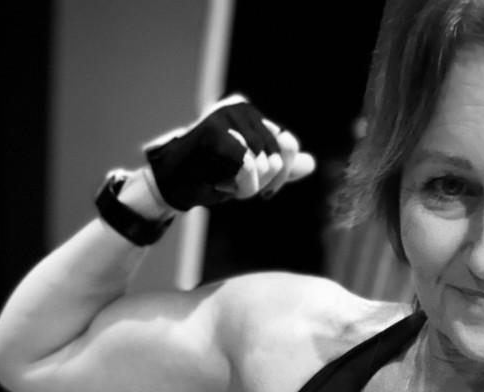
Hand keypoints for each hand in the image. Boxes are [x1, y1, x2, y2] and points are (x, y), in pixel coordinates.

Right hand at [143, 94, 315, 210]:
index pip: (289, 146)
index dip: (281, 175)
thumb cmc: (207, 176)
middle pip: (282, 154)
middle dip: (265, 182)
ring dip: (249, 187)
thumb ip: (279, 166)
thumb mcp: (250, 171)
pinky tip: (222, 185)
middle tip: (240, 187)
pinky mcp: (215, 130)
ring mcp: (227, 116)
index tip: (265, 191)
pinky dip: (240, 185)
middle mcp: (241, 107)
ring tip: (225, 182)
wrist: (172, 184)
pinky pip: (248, 166)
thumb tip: (311, 164)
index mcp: (250, 114)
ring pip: (266, 162)